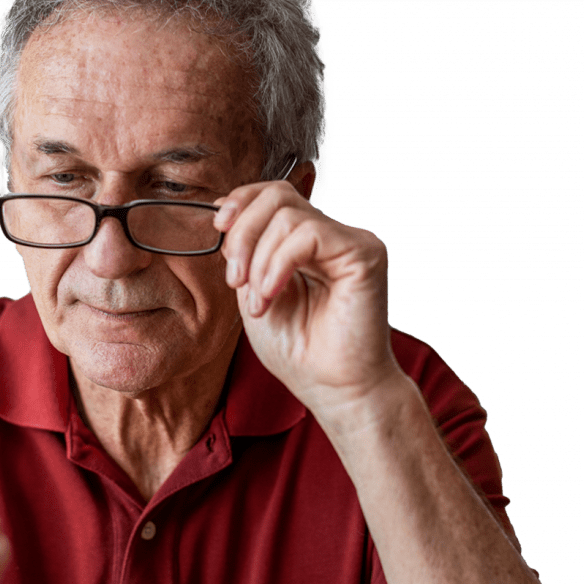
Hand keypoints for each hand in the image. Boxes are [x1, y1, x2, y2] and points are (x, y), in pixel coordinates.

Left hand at [214, 181, 406, 434]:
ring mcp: (350, 242)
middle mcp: (331, 235)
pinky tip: (272, 295)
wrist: (333, 389)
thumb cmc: (298, 350)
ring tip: (259, 301)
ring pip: (288, 216)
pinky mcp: (365, 253)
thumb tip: (223, 209)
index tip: (218, 230)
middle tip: (234, 279)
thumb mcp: (254, 292)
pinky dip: (279, 264)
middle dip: (243, 233)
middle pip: (277, 195)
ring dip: (259, 261)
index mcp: (304, 242)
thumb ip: (245, 252)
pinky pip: (309, 235)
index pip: (273, 194)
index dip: (241, 201)